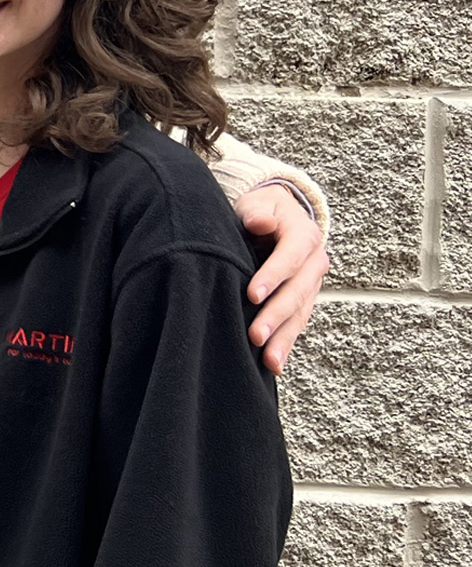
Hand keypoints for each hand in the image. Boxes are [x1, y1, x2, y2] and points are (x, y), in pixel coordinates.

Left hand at [236, 183, 329, 374]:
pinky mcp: (302, 299)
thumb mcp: (256, 203)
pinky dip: (286, 343)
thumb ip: (257, 212)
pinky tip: (274, 363)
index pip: (290, 257)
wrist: (274, 215)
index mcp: (303, 235)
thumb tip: (261, 221)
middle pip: (297, 291)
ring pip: (300, 313)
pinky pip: (297, 323)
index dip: (273, 276)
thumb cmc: (259, 209)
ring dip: (284, 338)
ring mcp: (311, 283)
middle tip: (256, 335)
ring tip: (269, 360)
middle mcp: (313, 262)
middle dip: (277, 315)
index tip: (253, 294)